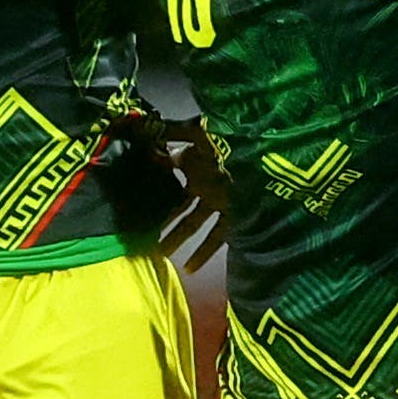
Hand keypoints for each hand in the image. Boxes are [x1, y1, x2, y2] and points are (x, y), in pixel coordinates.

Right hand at [144, 116, 229, 272]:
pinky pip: (216, 237)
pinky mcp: (235, 216)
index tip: (135, 199)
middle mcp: (206, 183)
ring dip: (177, 239)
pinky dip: (203, 253)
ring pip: (193, 223)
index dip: (153, 186)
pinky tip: (188, 268)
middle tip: (140, 236)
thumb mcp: (196, 130)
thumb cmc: (229, 137)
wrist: (262, 148)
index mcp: (196, 162)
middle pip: (179, 205)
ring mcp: (220, 201)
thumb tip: (143, 133)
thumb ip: (171, 132)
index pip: (170, 176)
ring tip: (159, 254)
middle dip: (162, 221)